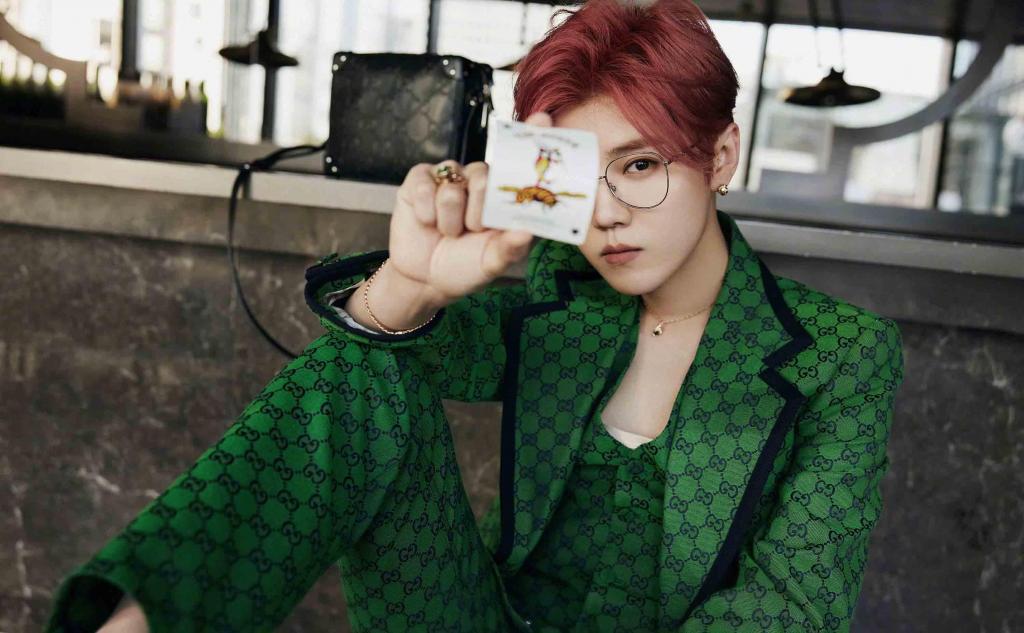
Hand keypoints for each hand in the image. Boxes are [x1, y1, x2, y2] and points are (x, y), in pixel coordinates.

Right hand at [386, 110, 553, 303]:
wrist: (424, 278)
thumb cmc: (465, 267)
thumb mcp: (492, 264)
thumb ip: (510, 249)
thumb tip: (525, 233)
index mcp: (505, 195)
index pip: (521, 160)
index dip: (531, 136)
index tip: (543, 120)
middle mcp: (480, 180)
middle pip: (484, 177)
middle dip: (477, 213)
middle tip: (472, 231)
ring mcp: (450, 177)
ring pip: (453, 188)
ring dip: (449, 220)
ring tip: (449, 233)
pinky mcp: (420, 179)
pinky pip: (424, 185)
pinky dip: (426, 212)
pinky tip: (427, 223)